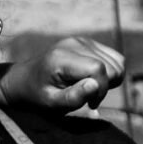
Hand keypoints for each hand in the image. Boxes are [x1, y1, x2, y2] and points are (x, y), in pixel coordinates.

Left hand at [0, 37, 124, 112]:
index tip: (90, 103)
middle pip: (112, 67)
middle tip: (85, 96)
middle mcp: (73, 43)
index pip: (98, 69)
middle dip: (104, 87)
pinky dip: (110, 72)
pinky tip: (92, 79)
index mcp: (61, 57)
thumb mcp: (51, 103)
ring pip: (118, 63)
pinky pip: (116, 58)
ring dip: (108, 80)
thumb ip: (73, 97)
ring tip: (86, 87)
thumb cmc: (37, 95)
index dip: (100, 90)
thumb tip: (94, 85)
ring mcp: (82, 40)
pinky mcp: (88, 42)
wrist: (24, 79)